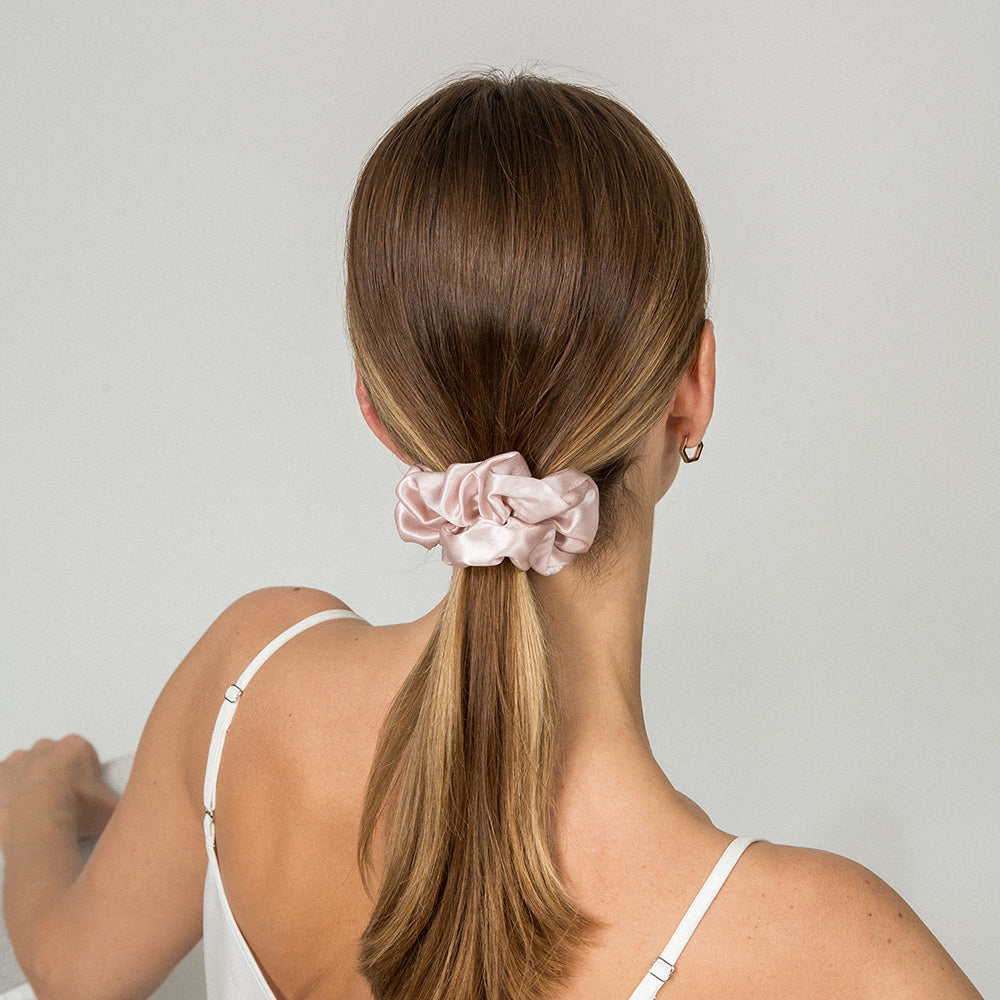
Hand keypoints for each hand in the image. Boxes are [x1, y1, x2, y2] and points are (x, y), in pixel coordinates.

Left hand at [0, 734, 119, 841]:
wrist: (37, 822)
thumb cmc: (71, 809)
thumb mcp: (112, 807)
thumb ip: (122, 803)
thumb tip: (129, 810)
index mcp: (76, 747)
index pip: (82, 757)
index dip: (84, 778)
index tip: (83, 796)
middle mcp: (46, 748)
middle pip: (53, 761)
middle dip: (56, 780)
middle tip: (62, 805)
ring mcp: (18, 761)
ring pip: (26, 771)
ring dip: (30, 787)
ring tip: (38, 814)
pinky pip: (3, 784)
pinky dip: (8, 797)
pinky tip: (18, 814)